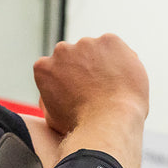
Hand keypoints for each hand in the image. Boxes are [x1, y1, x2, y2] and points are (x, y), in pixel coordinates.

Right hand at [32, 34, 147, 138]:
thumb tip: (48, 94)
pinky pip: (116, 48)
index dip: (70, 80)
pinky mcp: (109, 41)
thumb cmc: (82, 126)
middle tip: (99, 90)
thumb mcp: (52, 117)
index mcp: (44, 67)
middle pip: (75, 56)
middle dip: (85, 68)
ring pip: (97, 51)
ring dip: (104, 63)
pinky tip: (124, 79)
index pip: (56, 68)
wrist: (109, 121)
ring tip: (114, 87)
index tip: (81, 93)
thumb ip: (48, 99)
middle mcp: (61, 51)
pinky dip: (121, 59)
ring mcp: (86, 43)